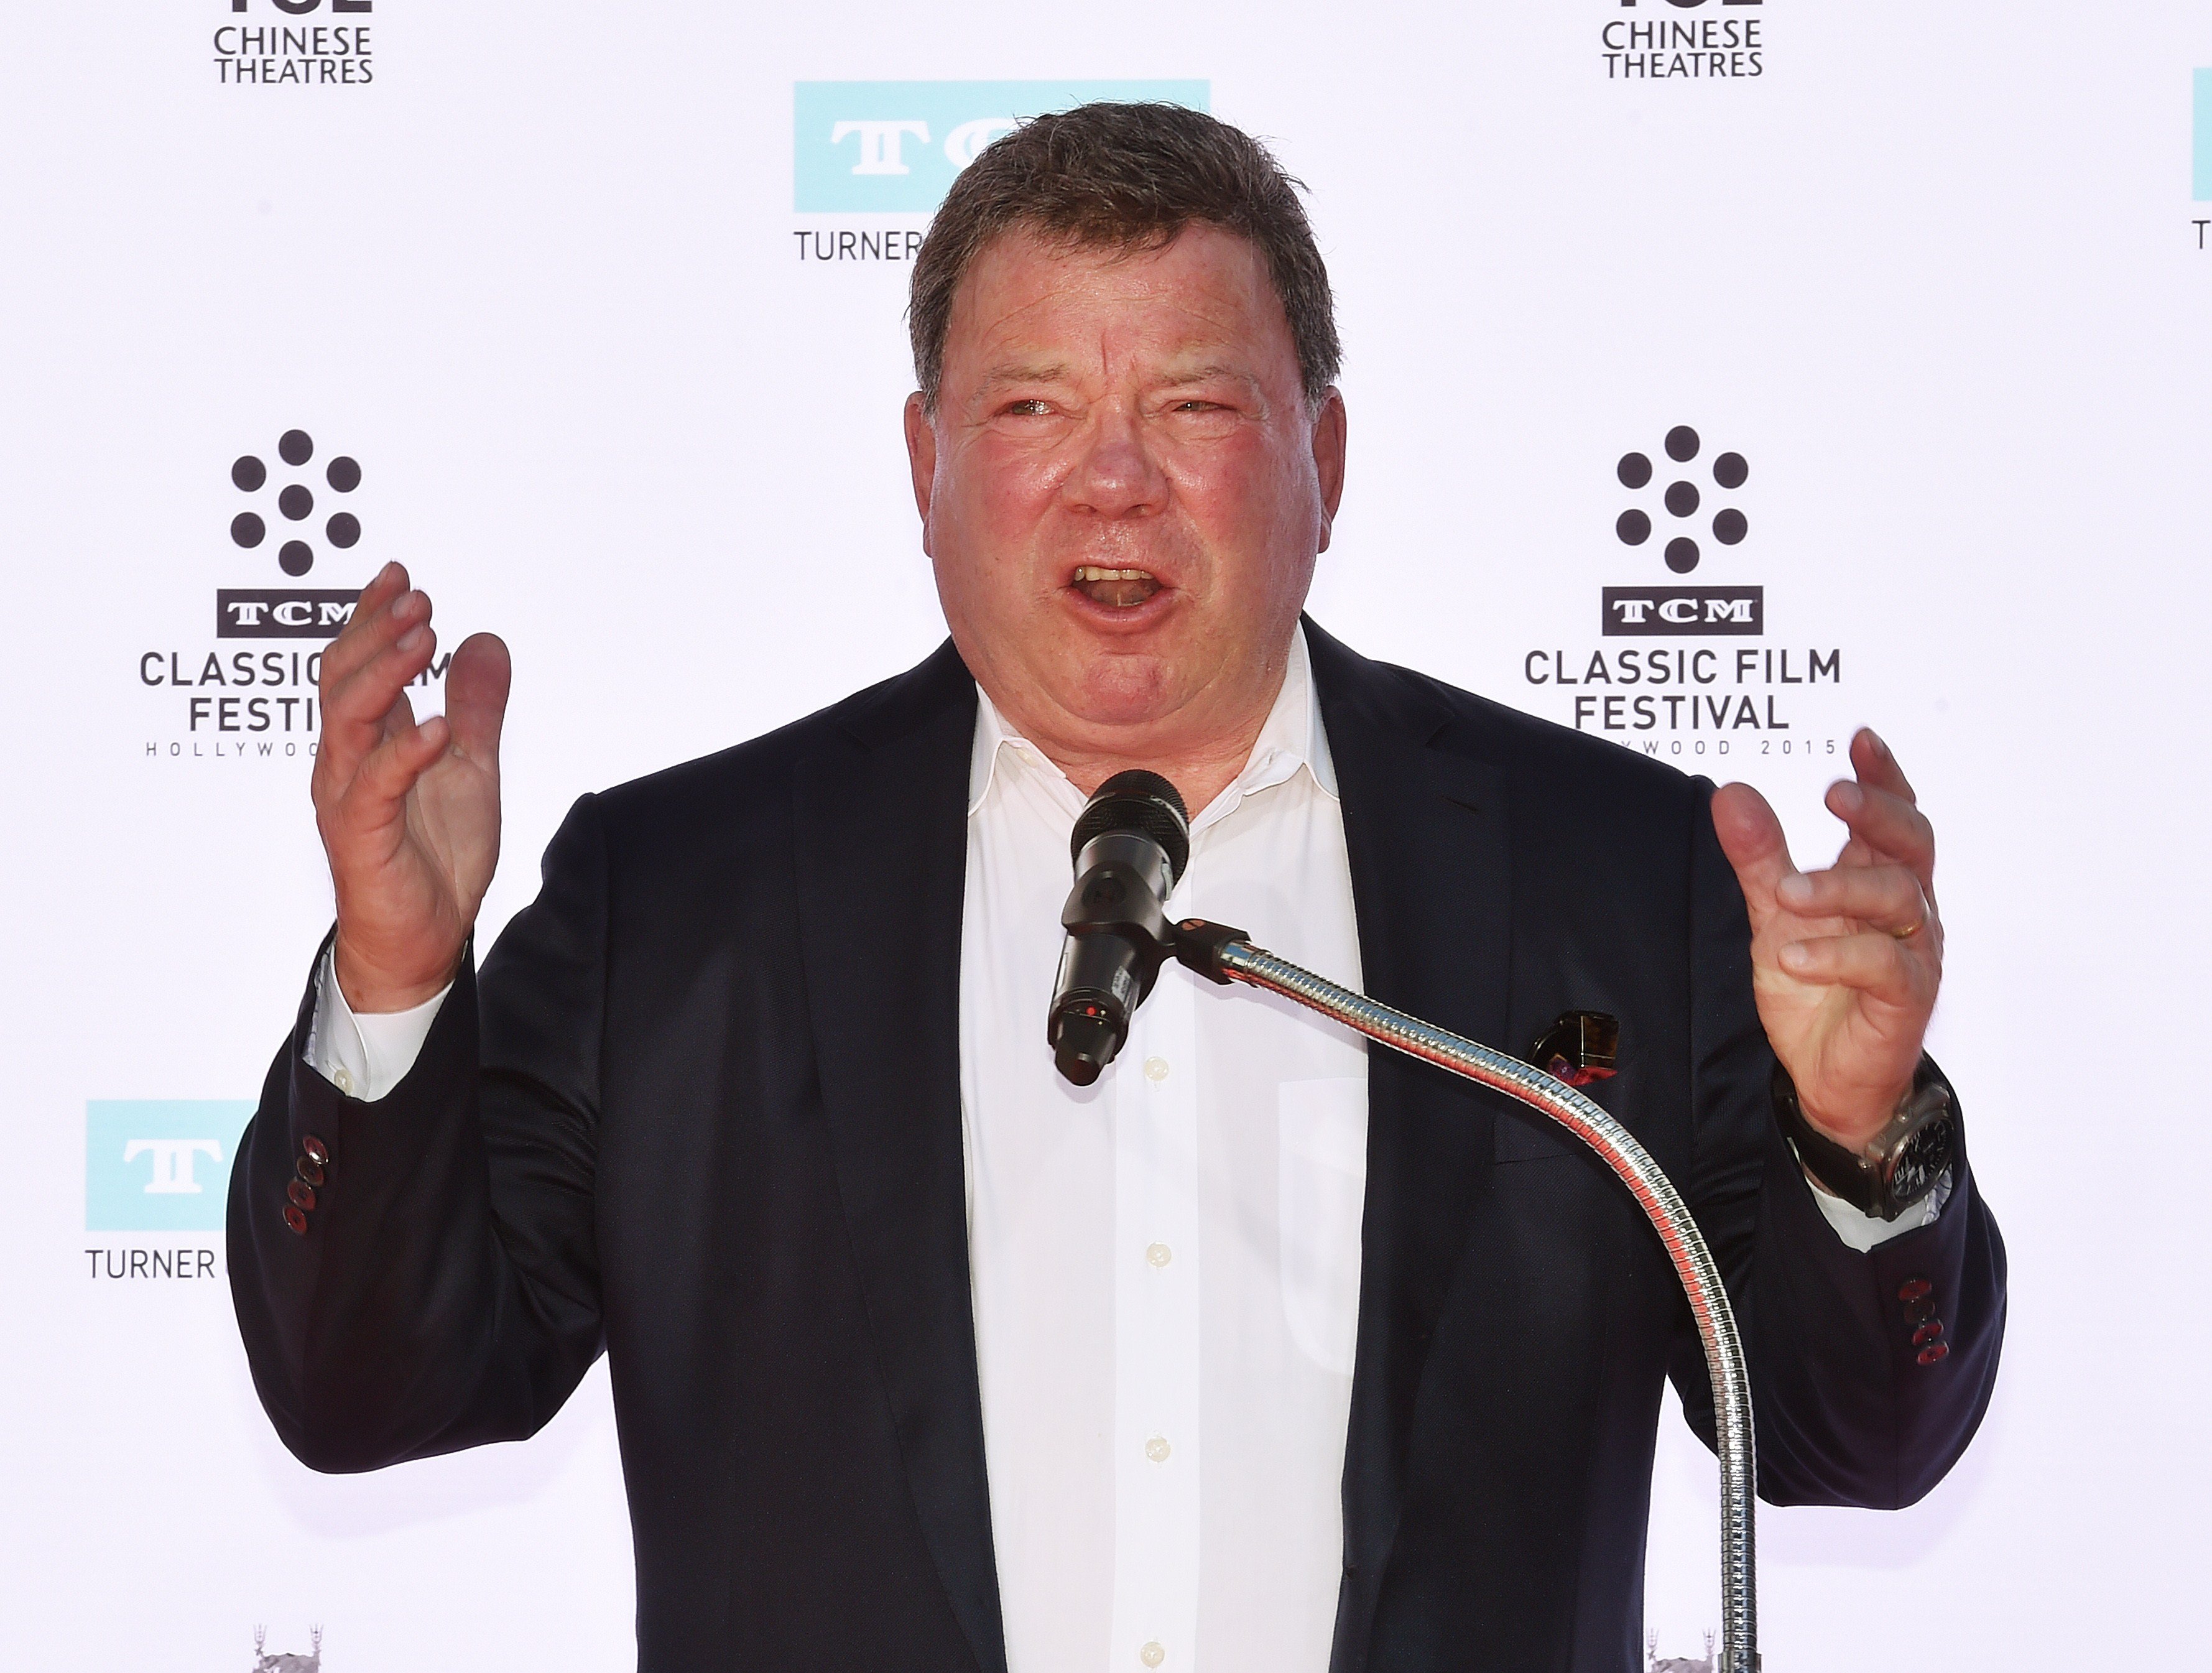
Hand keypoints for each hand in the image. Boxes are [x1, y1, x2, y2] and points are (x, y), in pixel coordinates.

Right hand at [311, 562, 510, 1012]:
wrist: (422, 938)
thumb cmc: (434, 860)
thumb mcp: (470, 766)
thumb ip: (474, 707)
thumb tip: (485, 643)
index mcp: (368, 741)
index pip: (357, 663)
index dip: (372, 615)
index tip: (399, 575)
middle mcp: (347, 761)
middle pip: (342, 677)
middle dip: (376, 630)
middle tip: (416, 598)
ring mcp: (349, 794)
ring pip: (347, 718)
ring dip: (384, 671)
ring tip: (421, 636)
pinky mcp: (362, 833)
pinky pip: (374, 784)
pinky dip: (404, 751)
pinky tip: (433, 726)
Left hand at [1710, 729, 1941, 1149]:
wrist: (1826, 1076)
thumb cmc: (1814, 988)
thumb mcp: (1774, 915)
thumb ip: (1759, 857)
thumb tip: (1732, 793)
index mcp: (1878, 880)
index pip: (1894, 817)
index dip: (1884, 777)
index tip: (1862, 740)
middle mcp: (1907, 909)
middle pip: (1912, 843)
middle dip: (1878, 811)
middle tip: (1833, 793)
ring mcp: (1913, 952)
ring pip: (1898, 897)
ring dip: (1839, 885)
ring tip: (1785, 893)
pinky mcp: (1907, 999)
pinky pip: (1885, 965)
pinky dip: (1838, 954)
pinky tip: (1794, 956)